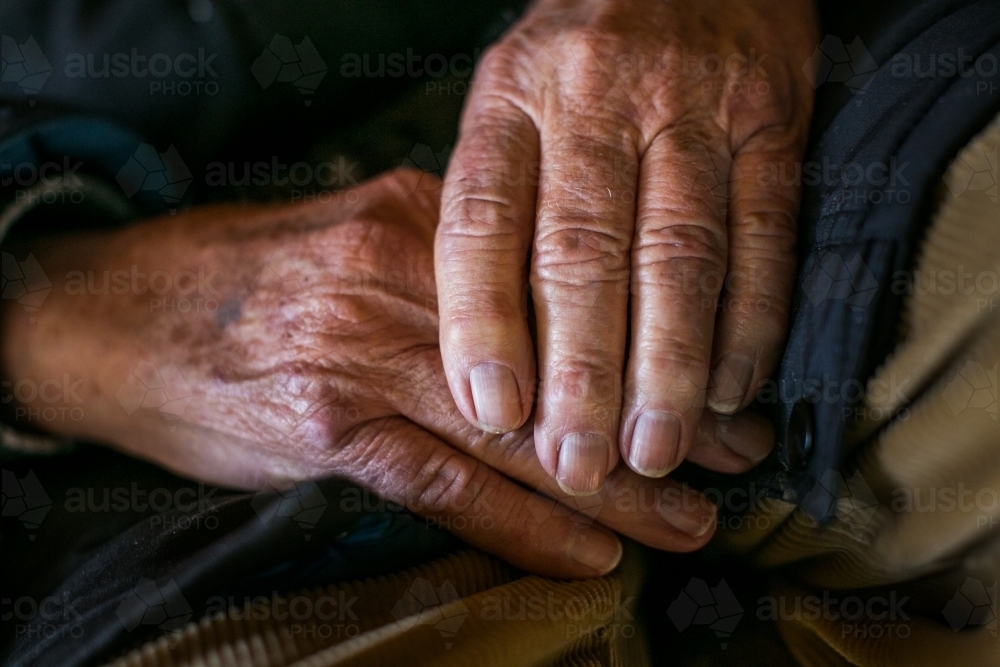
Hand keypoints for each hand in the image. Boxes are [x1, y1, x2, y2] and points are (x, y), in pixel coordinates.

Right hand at [1, 170, 772, 577]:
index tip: (720, 378)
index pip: (566, 286)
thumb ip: (444, 262)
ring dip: (612, 487)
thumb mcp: (347, 232)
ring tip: (688, 522)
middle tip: (738, 455)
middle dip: (658, 416)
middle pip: (560, 362)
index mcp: (421, 224)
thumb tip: (537, 298)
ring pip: (518, 433)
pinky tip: (588, 558)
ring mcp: (366, 358)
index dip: (652, 336)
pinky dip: (522, 527)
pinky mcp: (330, 430)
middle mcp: (404, 283)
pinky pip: (446, 486)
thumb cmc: (237, 278)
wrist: (109, 313)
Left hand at [436, 0, 815, 493]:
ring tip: (653, 450)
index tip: (492, 412)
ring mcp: (690, 110)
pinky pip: (765, 234)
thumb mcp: (511, 106)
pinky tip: (735, 390)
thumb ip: (499, 210)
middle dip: (580, 373)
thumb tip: (492, 357)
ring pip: (677, 255)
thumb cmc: (579, 63)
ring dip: (668, 366)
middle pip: (581, 254)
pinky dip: (753, 321)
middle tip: (575, 463)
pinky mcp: (771, 120)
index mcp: (511, 103)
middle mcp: (595, 104)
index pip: (482, 223)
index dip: (483, 325)